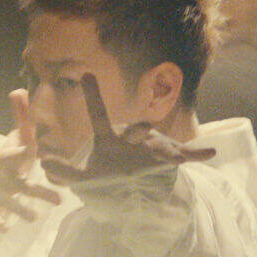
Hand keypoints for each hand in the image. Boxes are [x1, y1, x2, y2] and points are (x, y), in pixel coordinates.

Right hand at [0, 88, 60, 230]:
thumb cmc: (10, 158)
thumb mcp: (17, 139)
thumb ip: (21, 117)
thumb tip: (19, 89)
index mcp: (7, 156)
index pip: (16, 153)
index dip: (23, 151)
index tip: (33, 150)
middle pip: (20, 183)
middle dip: (38, 191)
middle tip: (59, 200)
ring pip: (8, 201)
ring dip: (20, 210)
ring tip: (35, 219)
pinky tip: (5, 230)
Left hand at [39, 73, 213, 186]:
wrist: (129, 183)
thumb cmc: (104, 172)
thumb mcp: (82, 177)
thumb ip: (62, 172)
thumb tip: (44, 165)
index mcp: (108, 137)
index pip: (97, 115)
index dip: (92, 95)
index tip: (85, 73)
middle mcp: (131, 136)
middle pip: (136, 130)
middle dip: (139, 129)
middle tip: (142, 128)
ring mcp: (151, 146)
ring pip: (161, 143)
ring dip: (168, 148)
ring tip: (176, 157)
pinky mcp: (168, 158)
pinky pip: (188, 153)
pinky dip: (200, 153)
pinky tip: (213, 152)